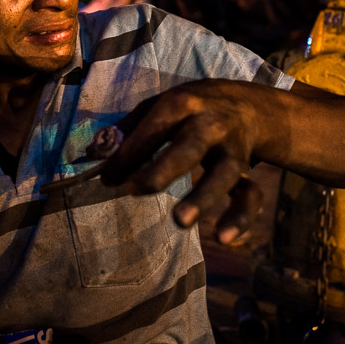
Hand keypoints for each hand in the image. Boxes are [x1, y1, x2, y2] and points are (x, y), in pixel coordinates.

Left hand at [100, 79, 265, 244]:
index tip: (107, 178)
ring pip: (224, 174)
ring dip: (203, 197)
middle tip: (135, 190)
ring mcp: (233, 149)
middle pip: (189, 147)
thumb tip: (93, 155)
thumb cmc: (189, 109)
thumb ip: (128, 129)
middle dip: (163, 170)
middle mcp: (211, 124)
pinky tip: (224, 239)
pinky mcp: (248, 171)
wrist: (245, 105)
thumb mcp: (160, 104)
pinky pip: (250, 196)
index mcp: (183, 104)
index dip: (128, 154)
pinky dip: (241, 218)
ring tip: (181, 221)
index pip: (152, 129)